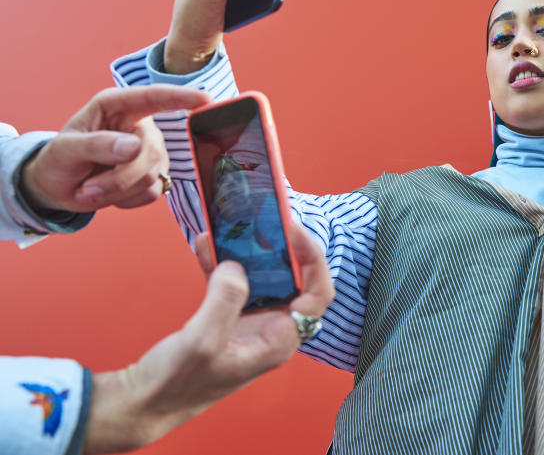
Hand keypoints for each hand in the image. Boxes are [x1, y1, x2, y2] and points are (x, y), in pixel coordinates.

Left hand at [20, 86, 209, 212]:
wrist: (60, 188)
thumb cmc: (59, 160)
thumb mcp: (65, 150)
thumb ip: (97, 145)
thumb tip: (134, 146)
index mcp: (117, 106)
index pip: (153, 98)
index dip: (181, 97)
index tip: (205, 100)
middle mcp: (139, 126)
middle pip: (150, 153)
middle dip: (119, 177)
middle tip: (87, 188)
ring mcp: (151, 152)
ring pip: (152, 176)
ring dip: (118, 190)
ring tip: (90, 190)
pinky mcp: (156, 175)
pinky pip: (153, 192)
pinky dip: (127, 200)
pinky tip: (110, 193)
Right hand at [83, 223, 333, 452]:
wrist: (147, 401)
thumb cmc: (178, 384)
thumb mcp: (203, 340)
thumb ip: (225, 300)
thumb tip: (236, 266)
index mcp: (279, 340)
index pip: (317, 295)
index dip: (312, 259)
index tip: (293, 231)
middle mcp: (272, 330)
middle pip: (294, 280)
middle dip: (281, 248)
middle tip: (266, 221)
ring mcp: (252, 323)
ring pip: (262, 278)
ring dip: (248, 252)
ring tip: (235, 226)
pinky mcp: (229, 318)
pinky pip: (233, 283)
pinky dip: (222, 263)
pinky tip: (206, 245)